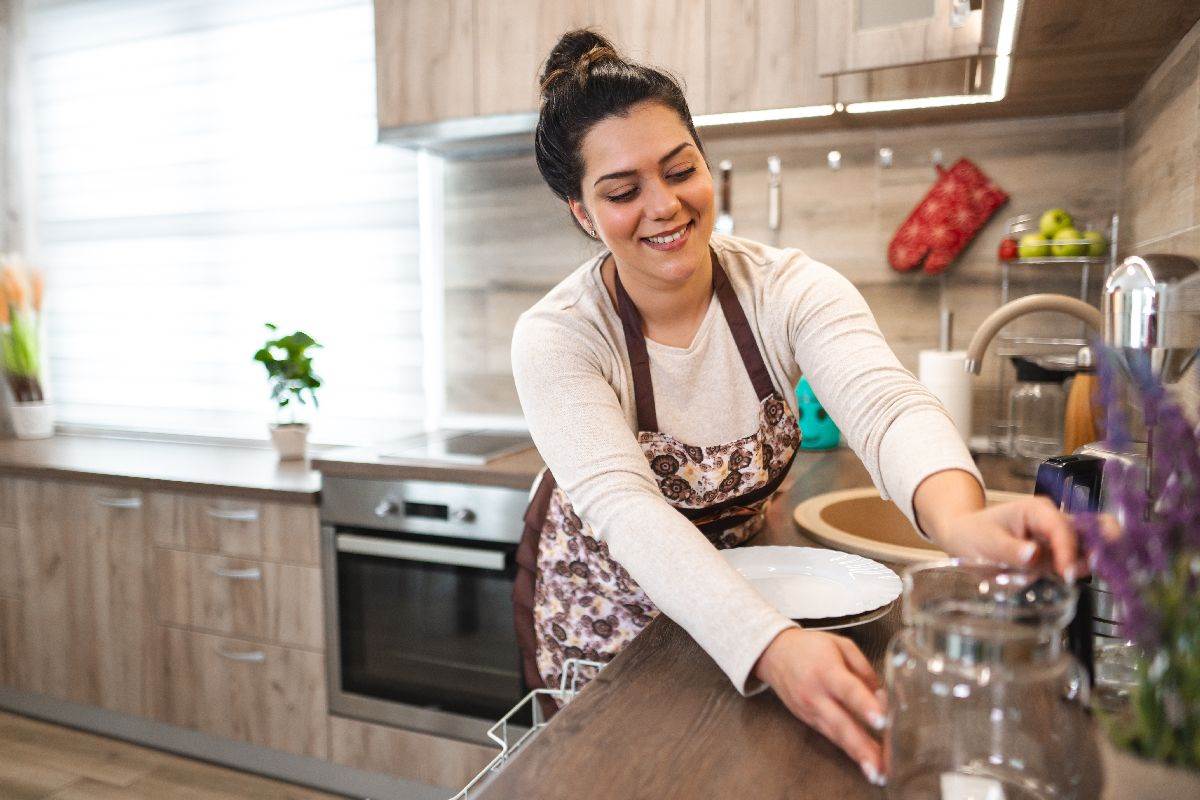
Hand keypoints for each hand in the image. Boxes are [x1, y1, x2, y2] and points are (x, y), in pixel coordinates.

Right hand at [753, 628, 887, 786]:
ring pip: (836, 736)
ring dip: (857, 755)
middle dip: (862, 747)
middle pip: (841, 724)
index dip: (865, 705)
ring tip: (877, 772)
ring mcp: (810, 711)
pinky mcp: (808, 721)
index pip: (848, 689)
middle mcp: (816, 694)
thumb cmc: (811, 647)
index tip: (881, 721)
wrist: (774, 654)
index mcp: (827, 671)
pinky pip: (831, 736)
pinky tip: (865, 761)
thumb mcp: (842, 646)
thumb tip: (883, 697)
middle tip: (880, 766)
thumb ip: (864, 670)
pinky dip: (848, 749)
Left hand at [932, 496, 1084, 580]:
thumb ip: (1010, 550)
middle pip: (1093, 528)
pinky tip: (1079, 580)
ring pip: (1094, 544)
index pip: (1062, 528)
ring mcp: (1059, 538)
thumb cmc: (974, 534)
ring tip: (1081, 578)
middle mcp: (1054, 521)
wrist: (965, 538)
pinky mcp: (1059, 555)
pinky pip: (1081, 560)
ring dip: (1095, 561)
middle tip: (1096, 570)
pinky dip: (1086, 569)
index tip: (1067, 573)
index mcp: (1037, 510)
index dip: (1068, 550)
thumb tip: (1033, 555)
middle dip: (1102, 547)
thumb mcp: (985, 542)